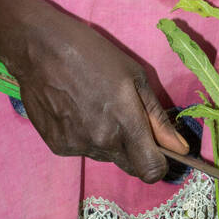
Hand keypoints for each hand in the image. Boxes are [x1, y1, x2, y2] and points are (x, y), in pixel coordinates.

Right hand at [6, 7, 188, 183]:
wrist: (39, 47)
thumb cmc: (92, 53)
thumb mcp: (134, 76)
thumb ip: (157, 116)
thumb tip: (179, 148)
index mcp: (125, 123)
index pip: (152, 171)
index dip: (159, 162)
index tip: (157, 147)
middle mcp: (101, 142)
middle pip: (130, 166)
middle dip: (135, 149)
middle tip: (125, 117)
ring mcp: (77, 146)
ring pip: (105, 156)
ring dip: (108, 140)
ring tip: (94, 105)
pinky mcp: (57, 146)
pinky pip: (82, 149)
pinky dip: (85, 136)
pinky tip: (75, 109)